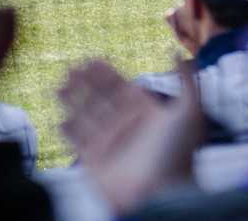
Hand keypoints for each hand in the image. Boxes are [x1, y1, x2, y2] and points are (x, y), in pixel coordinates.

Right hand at [57, 59, 202, 215]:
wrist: (161, 194)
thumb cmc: (178, 154)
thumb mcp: (190, 112)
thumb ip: (186, 80)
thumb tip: (178, 53)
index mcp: (146, 113)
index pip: (121, 87)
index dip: (106, 73)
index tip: (91, 59)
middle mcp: (126, 127)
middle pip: (100, 99)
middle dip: (85, 83)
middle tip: (71, 68)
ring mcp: (109, 144)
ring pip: (85, 116)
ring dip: (71, 101)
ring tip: (58, 87)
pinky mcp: (94, 161)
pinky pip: (77, 142)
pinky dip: (67, 131)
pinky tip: (59, 119)